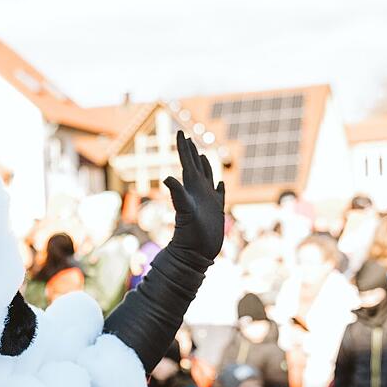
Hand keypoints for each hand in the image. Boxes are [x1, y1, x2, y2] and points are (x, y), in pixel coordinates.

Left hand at [163, 131, 225, 263]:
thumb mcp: (184, 211)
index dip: (183, 147)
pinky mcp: (215, 211)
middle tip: (188, 138)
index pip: (186, 162)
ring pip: (206, 178)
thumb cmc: (190, 235)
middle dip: (191, 152)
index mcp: (191, 188)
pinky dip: (220, 188)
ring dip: (205, 166)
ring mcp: (207, 201)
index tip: (180, 132)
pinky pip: (219, 195)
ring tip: (202, 155)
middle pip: (195, 167)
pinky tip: (220, 184)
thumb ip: (177, 194)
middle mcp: (198, 192)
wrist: (195, 254)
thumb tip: (166, 177)